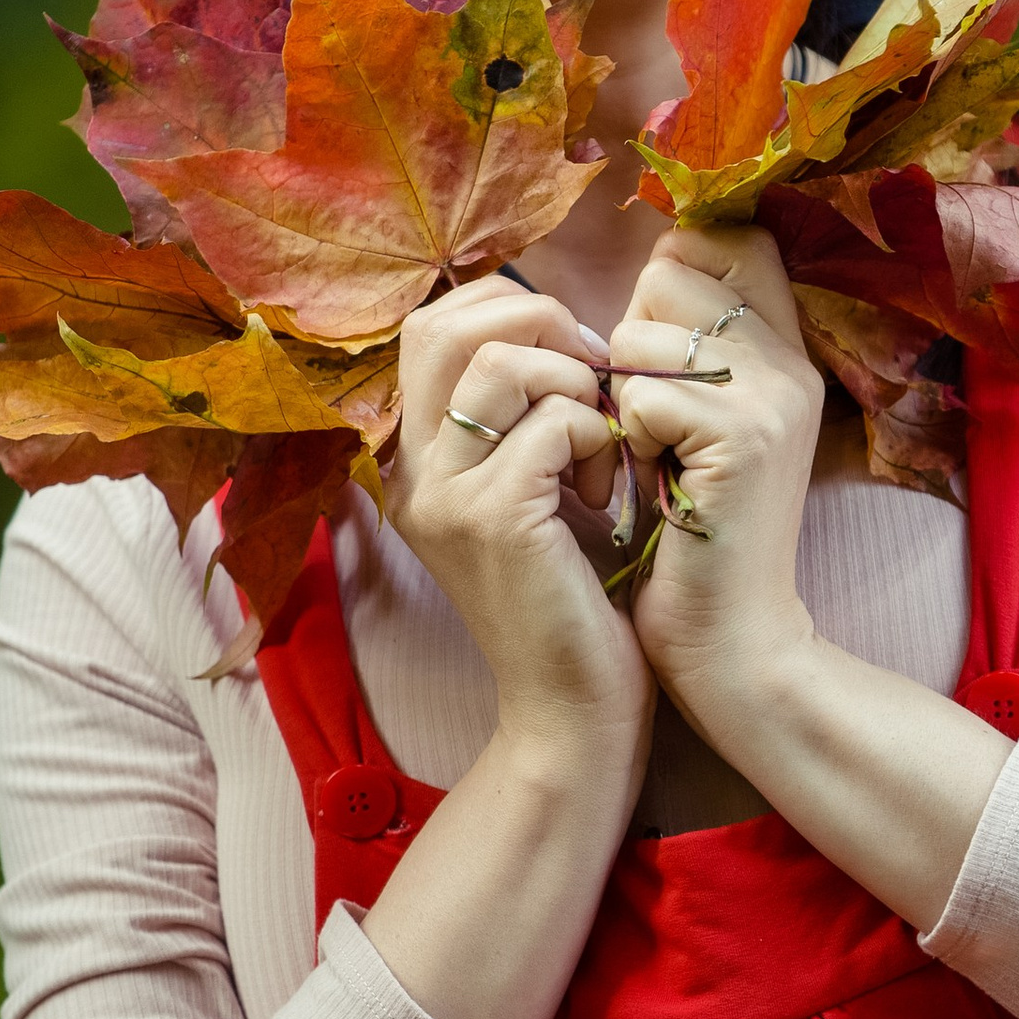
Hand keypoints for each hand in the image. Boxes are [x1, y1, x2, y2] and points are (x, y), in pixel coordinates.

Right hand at [389, 280, 652, 765]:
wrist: (574, 708)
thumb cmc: (574, 592)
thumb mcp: (533, 486)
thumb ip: (522, 412)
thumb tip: (558, 325)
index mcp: (413, 459)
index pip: (433, 325)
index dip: (512, 310)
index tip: (575, 360)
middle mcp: (410, 472)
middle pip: (448, 325)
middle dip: (542, 323)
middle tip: (593, 381)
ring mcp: (441, 496)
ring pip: (503, 360)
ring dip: (575, 384)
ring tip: (601, 447)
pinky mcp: (491, 519)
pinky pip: (554, 423)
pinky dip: (600, 440)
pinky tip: (609, 496)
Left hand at [609, 223, 824, 746]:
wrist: (734, 643)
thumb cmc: (692, 536)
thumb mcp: (702, 425)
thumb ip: (691, 349)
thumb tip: (646, 271)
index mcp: (786, 350)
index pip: (730, 236)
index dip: (669, 273)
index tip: (653, 353)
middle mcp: (791, 361)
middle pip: (673, 271)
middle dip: (631, 340)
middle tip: (651, 420)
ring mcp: (774, 396)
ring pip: (643, 334)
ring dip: (621, 397)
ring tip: (651, 457)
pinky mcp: (746, 437)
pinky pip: (641, 393)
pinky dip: (627, 439)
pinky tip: (652, 484)